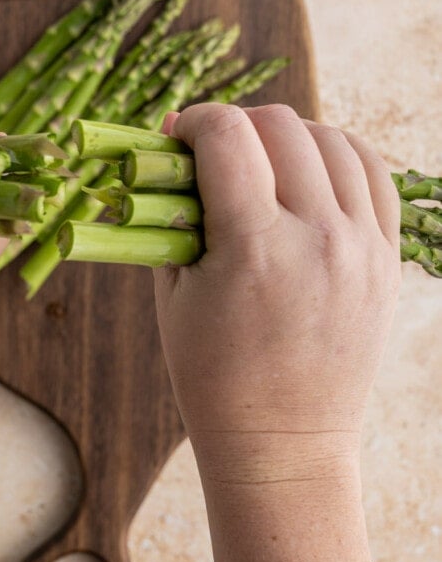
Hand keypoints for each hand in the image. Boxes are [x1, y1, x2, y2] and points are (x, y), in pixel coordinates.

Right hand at [154, 102, 401, 486]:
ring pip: (333, 139)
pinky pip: (375, 175)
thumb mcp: (174, 295)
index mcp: (253, 250)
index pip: (227, 135)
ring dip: (289, 135)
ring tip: (264, 161)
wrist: (283, 441)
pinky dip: (339, 156)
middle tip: (214, 151)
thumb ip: (174, 214)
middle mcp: (317, 239)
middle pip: (280, 126)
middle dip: (237, 124)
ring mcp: (362, 249)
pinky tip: (311, 171)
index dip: (194, 120)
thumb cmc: (213, 376)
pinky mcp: (388, 261)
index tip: (179, 135)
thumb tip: (175, 145)